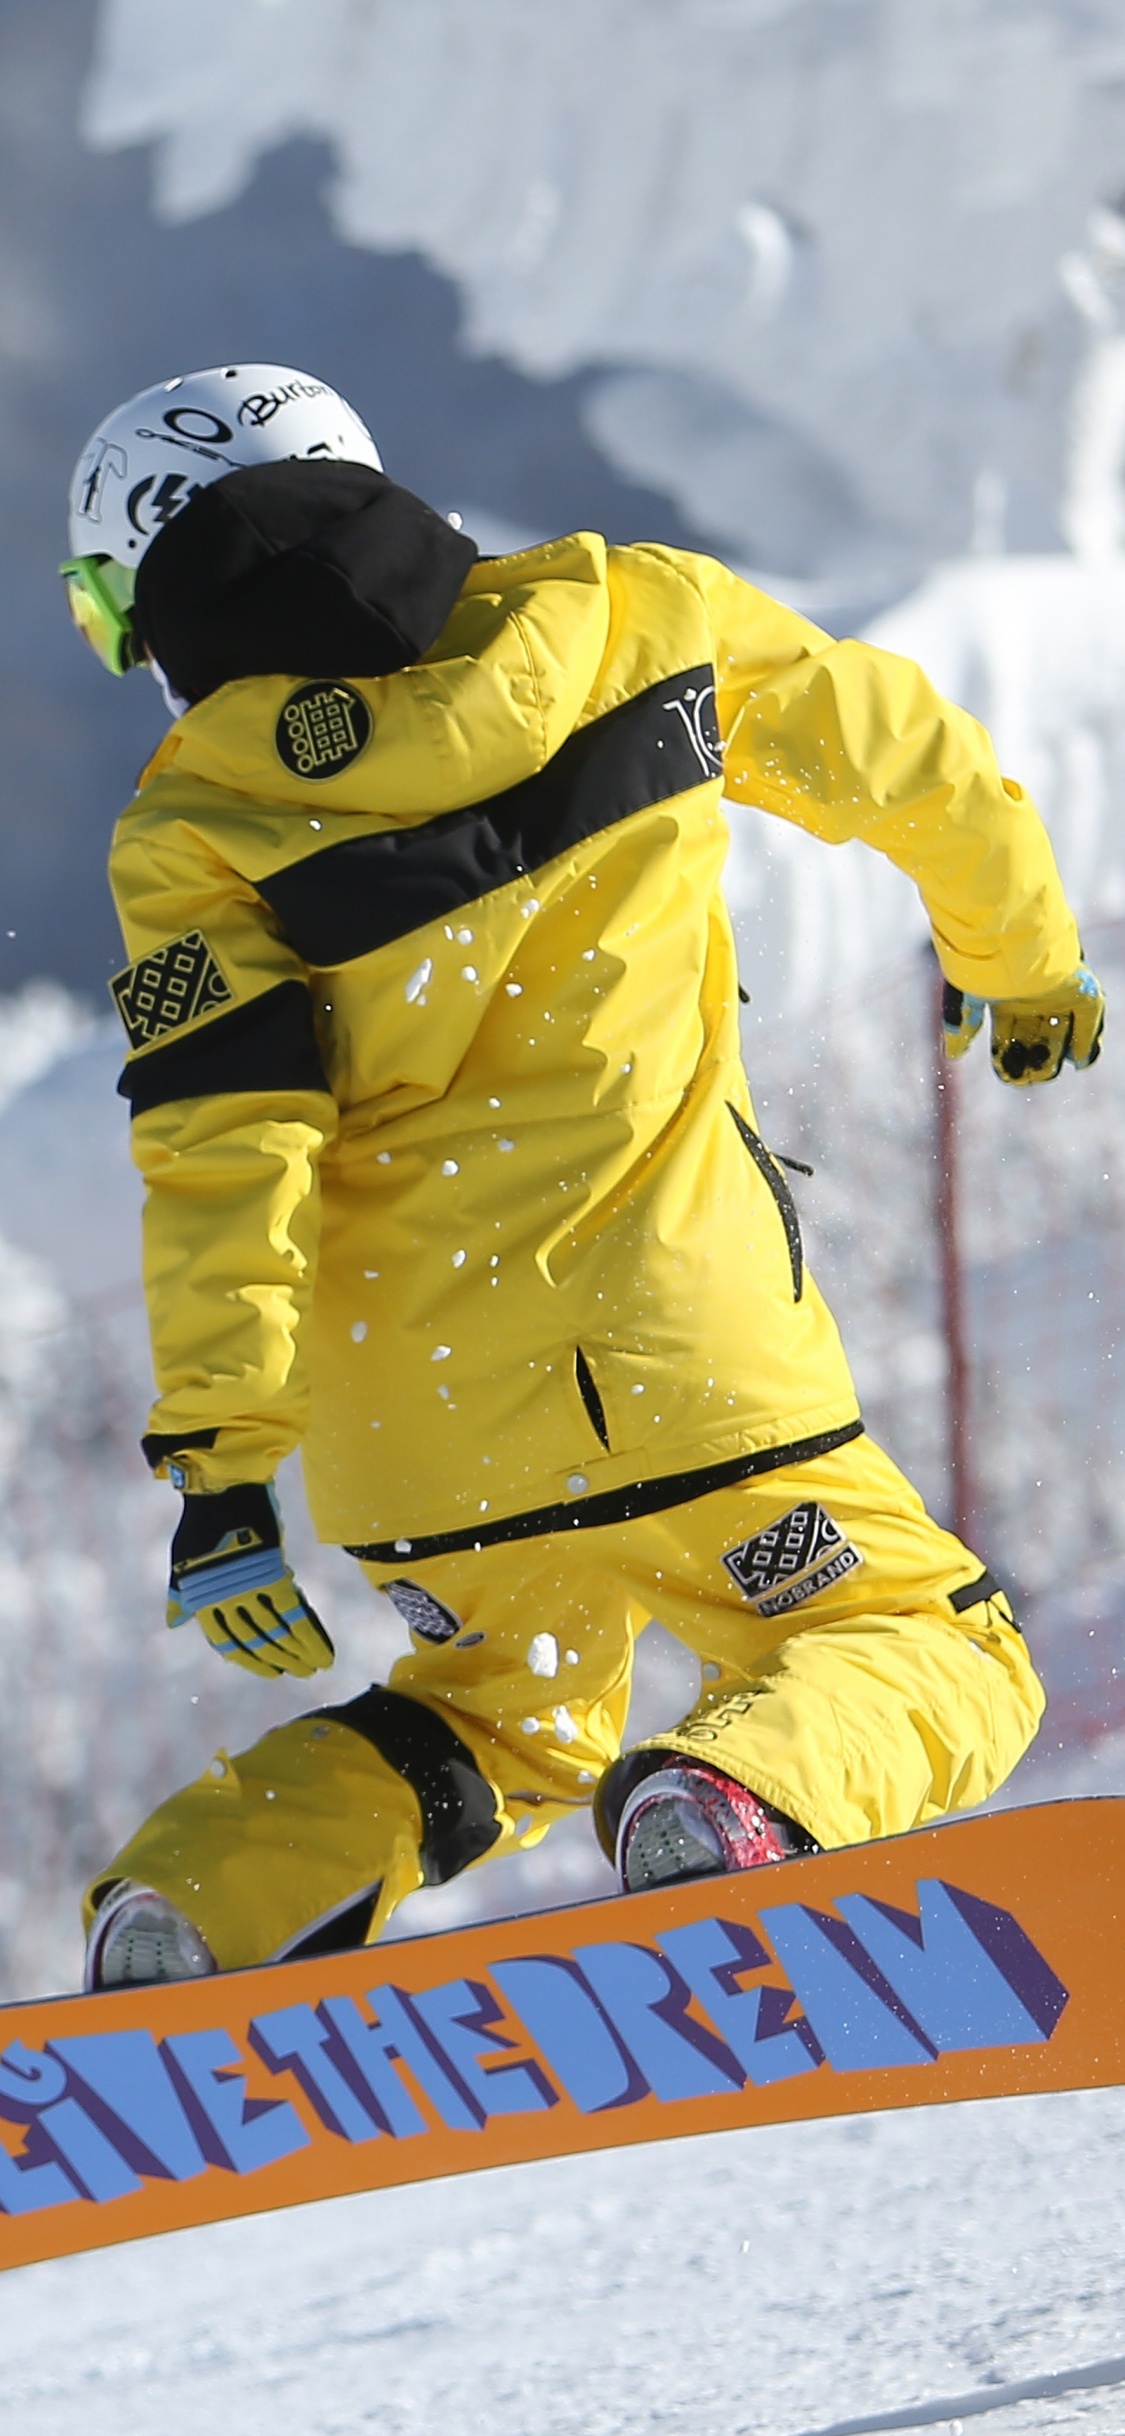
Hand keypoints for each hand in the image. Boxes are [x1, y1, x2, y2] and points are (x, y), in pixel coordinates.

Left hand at [166, 1482, 334, 1678]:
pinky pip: (294, 1613)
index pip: (225, 1643)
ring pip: (277, 1632)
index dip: (249, 1660)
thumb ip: (180, 1595)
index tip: (270, 1671)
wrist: (221, 1486)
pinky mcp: (271, 1573)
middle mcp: (222, 1599)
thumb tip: (173, 1622)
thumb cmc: (201, 1520)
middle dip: (281, 1660)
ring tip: (318, 1666)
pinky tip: (324, 1650)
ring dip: (300, 1654)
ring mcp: (246, 1587)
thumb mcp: (182, 1562)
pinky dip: (311, 1635)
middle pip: (256, 1641)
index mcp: (200, 1600)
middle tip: (302, 1672)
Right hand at [942, 963, 1104, 1085]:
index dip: (1008, 1058)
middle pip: (1035, 1039)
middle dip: (1031, 1061)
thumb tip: (952, 1054)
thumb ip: (962, 1023)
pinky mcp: (1080, 989)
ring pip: (1061, 1033)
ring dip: (1055, 1056)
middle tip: (1027, 1078)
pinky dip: (1086, 1041)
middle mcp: (1032, 999)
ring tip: (1046, 1073)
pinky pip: (1088, 1019)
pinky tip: (1081, 1061)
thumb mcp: (966, 995)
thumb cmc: (985, 960)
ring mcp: (1057, 995)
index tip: (1010, 1077)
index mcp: (1004, 1000)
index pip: (1008, 1037)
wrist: (1013, 934)